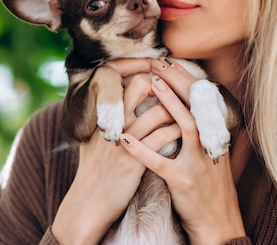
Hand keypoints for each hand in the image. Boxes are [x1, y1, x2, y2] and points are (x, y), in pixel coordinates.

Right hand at [52, 58, 179, 244]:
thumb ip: (109, 119)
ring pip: (158, 110)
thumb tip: (119, 103)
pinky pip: (162, 137)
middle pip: (140, 85)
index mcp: (105, 114)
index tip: (162, 72)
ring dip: (177, 107)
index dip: (144, 71)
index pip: (123, 79)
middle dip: (164, 83)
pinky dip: (177, 130)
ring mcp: (124, 140)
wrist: (87, 205)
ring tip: (189, 107)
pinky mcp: (133, 160)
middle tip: (180, 85)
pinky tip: (186, 130)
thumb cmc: (94, 172)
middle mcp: (114, 122)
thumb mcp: (95, 139)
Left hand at [119, 58, 246, 243]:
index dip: (186, 79)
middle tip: (159, 62)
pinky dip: (142, 151)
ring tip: (151, 84)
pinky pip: (160, 163)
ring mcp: (198, 162)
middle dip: (178, 80)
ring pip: (186, 126)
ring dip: (169, 103)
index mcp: (215, 137)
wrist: (219, 222)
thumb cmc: (212, 187)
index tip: (170, 61)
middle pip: (196, 104)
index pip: (202, 100)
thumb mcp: (214, 154)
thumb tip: (192, 107)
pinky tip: (125, 140)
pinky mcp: (183, 181)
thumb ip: (205, 132)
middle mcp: (210, 145)